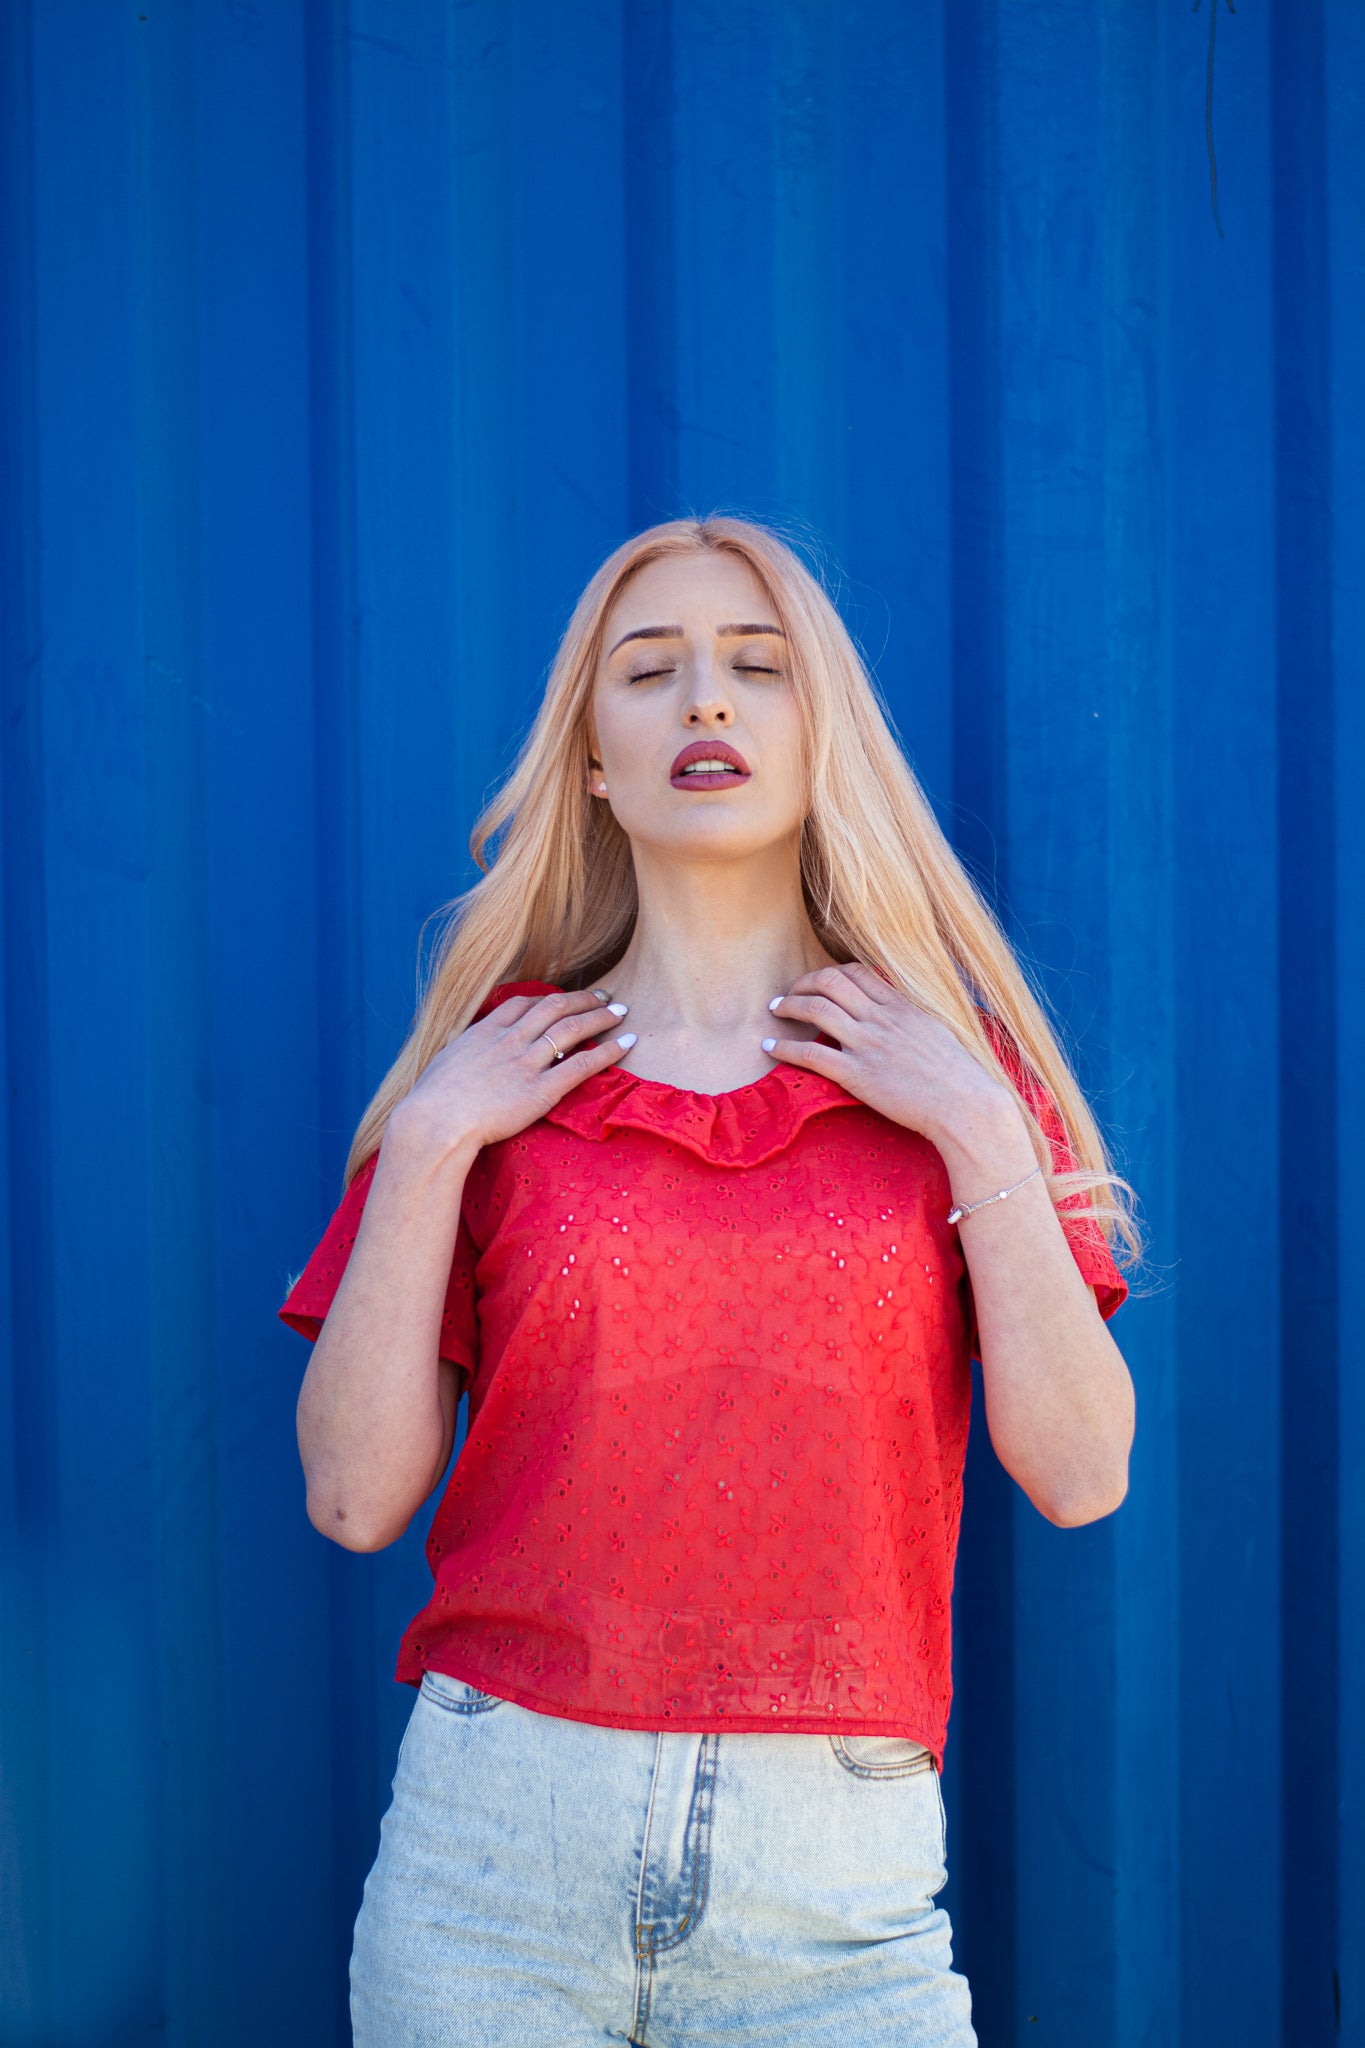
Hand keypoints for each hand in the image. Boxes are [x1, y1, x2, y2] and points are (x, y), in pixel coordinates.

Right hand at [390, 989, 634, 1158]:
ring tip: (621, 1012)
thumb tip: (464, 1060)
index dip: (549, 997)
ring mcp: (527, 1063)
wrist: (435, 1122)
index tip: (565, 997)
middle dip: (583, 999)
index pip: (523, 1003)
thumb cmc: (431, 1102)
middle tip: (605, 996)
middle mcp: (510, 1040)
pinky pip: (581, 1065)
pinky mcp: (541, 1091)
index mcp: (484, 1032)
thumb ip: (463, 1056)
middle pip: (554, 1007)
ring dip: (600, 1017)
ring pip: (572, 1029)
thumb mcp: (444, 1064)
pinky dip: (608, 1051)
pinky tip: (627, 1043)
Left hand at [761, 962, 1017, 1151]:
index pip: (858, 972)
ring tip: (775, 1010)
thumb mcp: (939, 1033)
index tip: (819, 981)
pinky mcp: (858, 1075)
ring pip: (816, 1009)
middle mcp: (882, 1019)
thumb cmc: (960, 1077)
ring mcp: (868, 1045)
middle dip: (803, 982)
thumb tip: (902, 1016)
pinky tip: (769, 1048)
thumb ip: (913, 1020)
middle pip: (831, 982)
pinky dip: (784, 1047)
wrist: (967, 1106)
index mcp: (902, 1007)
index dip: (831, 971)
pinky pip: (811, 1053)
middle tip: (789, 993)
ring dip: (789, 1006)